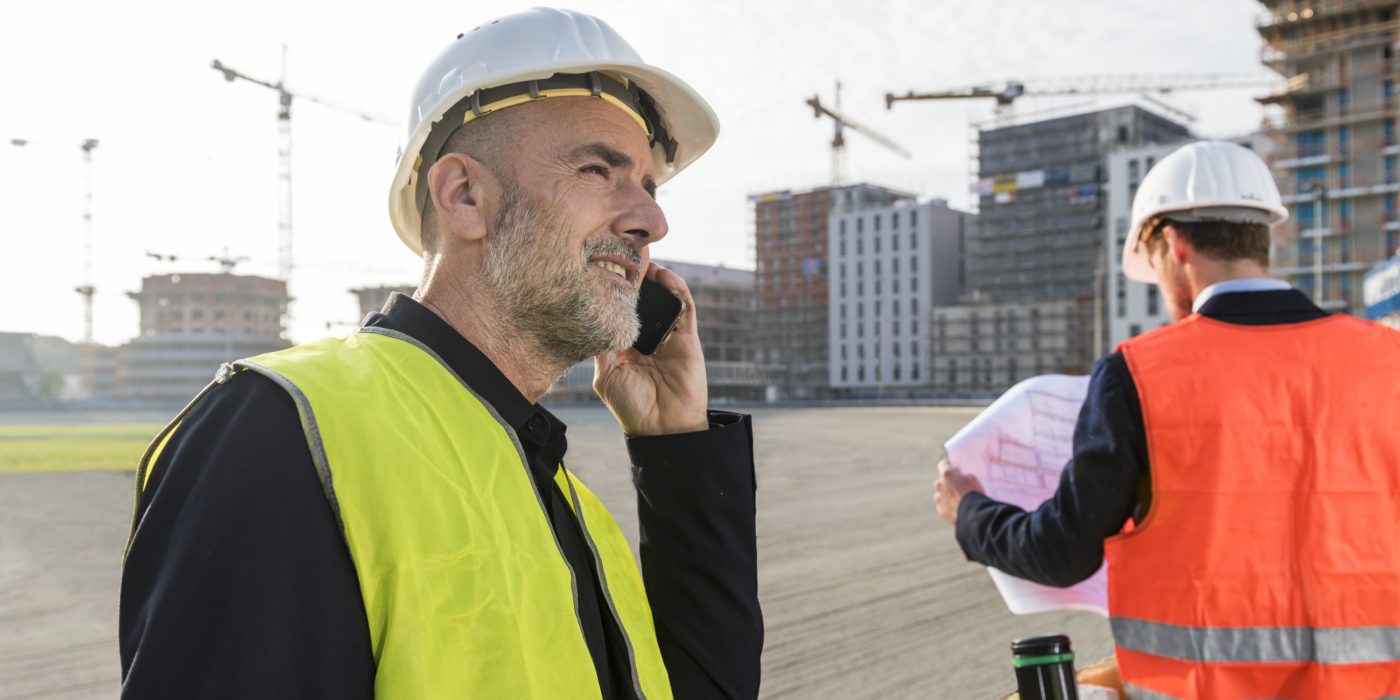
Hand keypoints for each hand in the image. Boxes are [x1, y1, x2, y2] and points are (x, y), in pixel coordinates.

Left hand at [594, 262, 708, 435]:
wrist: (664, 429)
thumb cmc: (632, 408)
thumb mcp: (606, 375)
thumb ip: (601, 344)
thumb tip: (592, 312)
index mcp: (625, 345)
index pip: (619, 309)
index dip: (614, 288)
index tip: (602, 265)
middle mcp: (646, 337)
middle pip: (641, 298)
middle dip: (634, 276)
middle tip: (623, 250)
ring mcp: (668, 335)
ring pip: (663, 297)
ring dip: (655, 276)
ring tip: (643, 256)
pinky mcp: (687, 338)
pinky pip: (684, 307)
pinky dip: (677, 288)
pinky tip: (664, 275)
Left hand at [935, 458, 984, 524]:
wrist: (972, 513)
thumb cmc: (974, 493)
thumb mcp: (972, 479)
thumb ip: (963, 476)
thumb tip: (962, 478)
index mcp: (947, 474)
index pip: (943, 464)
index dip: (949, 466)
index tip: (954, 469)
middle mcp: (939, 484)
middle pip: (941, 481)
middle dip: (948, 483)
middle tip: (958, 487)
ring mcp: (938, 498)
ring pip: (940, 494)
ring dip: (947, 495)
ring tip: (959, 500)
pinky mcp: (940, 509)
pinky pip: (943, 505)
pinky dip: (948, 506)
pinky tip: (957, 509)